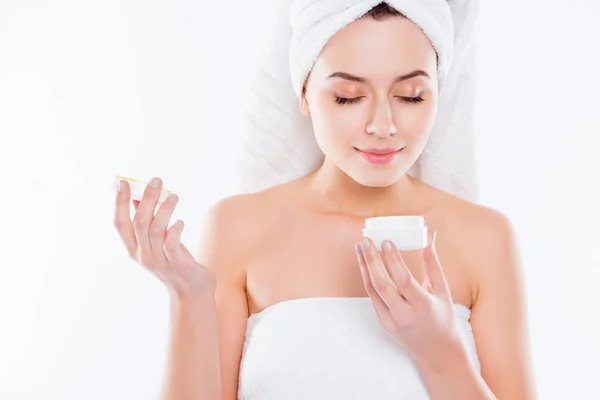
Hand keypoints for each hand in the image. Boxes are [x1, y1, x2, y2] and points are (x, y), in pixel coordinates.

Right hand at [114, 177, 214, 299]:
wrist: (191, 291)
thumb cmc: (175, 260)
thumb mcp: (157, 241)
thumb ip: (148, 221)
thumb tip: (141, 195)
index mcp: (133, 248)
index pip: (120, 223)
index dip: (120, 202)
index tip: (123, 182)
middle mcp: (142, 254)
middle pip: (138, 222)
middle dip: (147, 199)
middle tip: (156, 180)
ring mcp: (158, 260)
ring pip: (155, 231)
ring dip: (164, 210)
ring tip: (174, 196)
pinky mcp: (176, 264)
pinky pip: (172, 244)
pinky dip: (175, 230)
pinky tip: (180, 221)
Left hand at [355, 230, 464, 368]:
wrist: (438, 352)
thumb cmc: (443, 316)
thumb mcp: (443, 290)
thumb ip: (433, 263)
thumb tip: (429, 235)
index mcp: (423, 305)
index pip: (404, 280)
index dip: (393, 260)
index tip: (386, 240)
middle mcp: (405, 315)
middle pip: (382, 284)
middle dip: (371, 260)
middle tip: (365, 240)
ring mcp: (392, 321)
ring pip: (372, 291)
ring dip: (364, 267)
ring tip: (360, 247)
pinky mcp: (384, 323)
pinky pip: (373, 298)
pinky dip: (368, 279)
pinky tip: (365, 264)